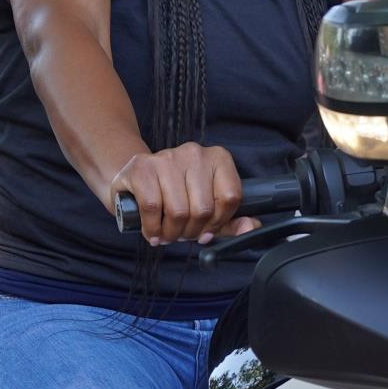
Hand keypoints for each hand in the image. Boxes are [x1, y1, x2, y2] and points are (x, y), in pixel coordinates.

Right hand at [106, 143, 255, 244]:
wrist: (135, 178)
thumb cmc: (176, 195)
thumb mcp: (208, 208)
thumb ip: (232, 221)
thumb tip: (251, 227)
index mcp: (218, 158)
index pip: (231, 198)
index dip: (218, 223)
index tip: (206, 230)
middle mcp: (195, 153)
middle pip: (204, 209)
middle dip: (192, 232)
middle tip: (182, 235)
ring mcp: (168, 157)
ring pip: (179, 211)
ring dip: (171, 233)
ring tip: (167, 234)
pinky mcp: (143, 167)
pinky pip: (153, 207)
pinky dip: (152, 228)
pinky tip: (153, 231)